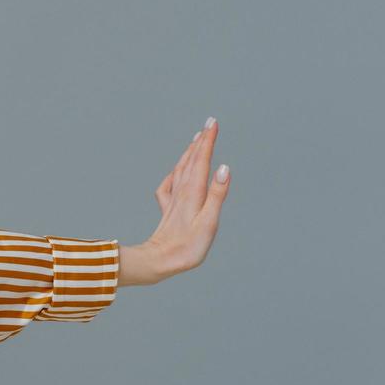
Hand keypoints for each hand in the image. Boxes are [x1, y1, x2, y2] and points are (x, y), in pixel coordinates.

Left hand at [141, 118, 231, 279]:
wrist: (160, 260)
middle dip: (201, 141)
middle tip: (209, 124)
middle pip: (191, 160)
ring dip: (189, 153)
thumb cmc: (188, 246)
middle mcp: (181, 192)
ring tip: (196, 140)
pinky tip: (176, 172)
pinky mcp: (168, 209)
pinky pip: (170, 184)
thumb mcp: (209, 221)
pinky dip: (176, 172)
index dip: (208, 140)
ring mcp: (173, 199)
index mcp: (193, 192)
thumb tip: (224, 167)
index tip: (213, 123)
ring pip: (181, 169)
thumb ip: (217, 194)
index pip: (202, 160)